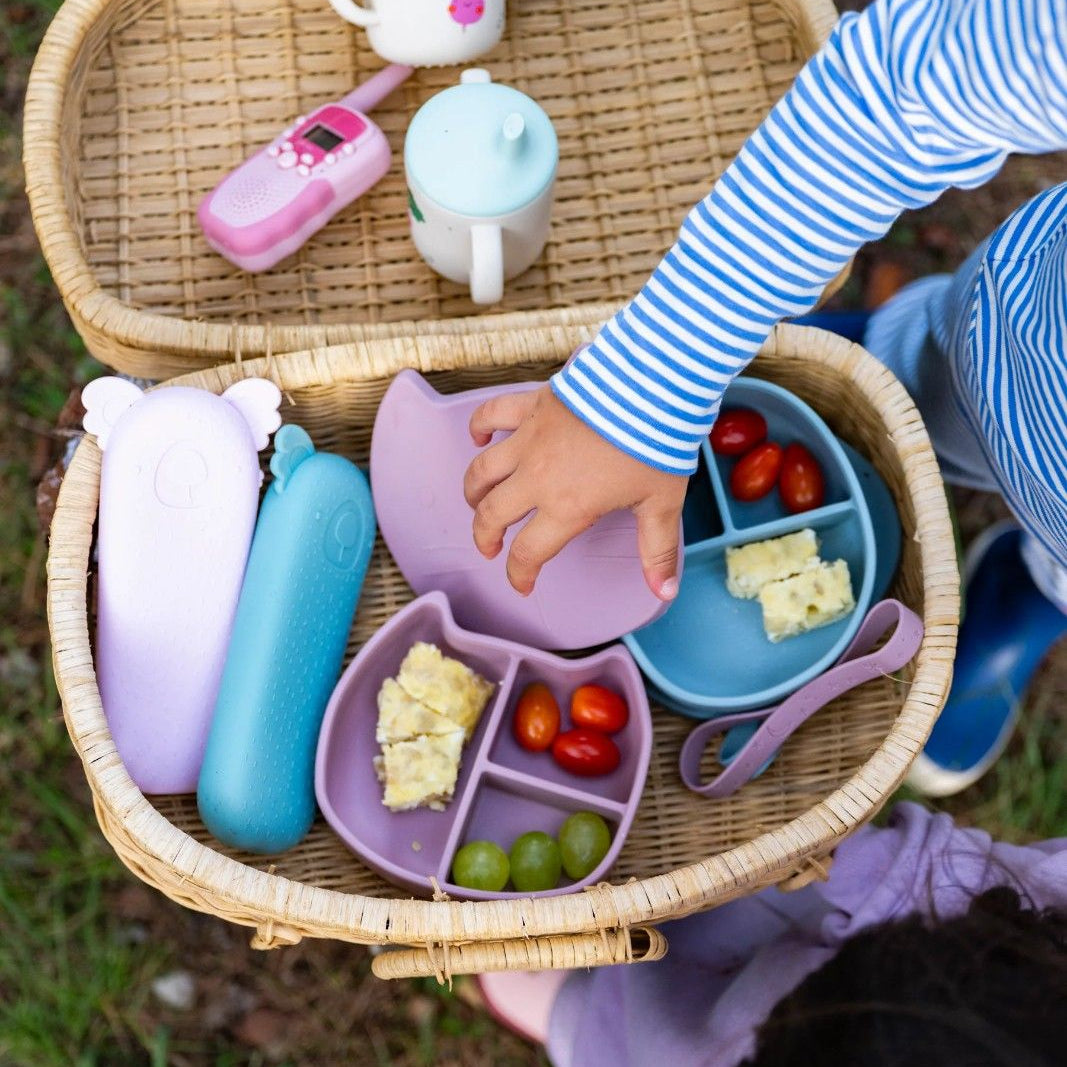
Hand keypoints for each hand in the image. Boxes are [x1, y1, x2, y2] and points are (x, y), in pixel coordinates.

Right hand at [463, 386, 686, 598]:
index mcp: (567, 507)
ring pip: (482, 472)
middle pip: (492, 515)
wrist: (649, 385)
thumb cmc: (656, 444)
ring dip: (474, 492)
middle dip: (484, 536)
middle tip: (488, 545)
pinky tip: (477, 437)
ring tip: (476, 502)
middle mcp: (538, 478)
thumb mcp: (662, 504)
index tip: (521, 584)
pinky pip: (492, 415)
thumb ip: (657, 550)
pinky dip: (479, 426)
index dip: (519, 574)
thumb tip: (664, 593)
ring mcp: (530, 440)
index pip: (528, 552)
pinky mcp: (532, 407)